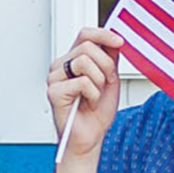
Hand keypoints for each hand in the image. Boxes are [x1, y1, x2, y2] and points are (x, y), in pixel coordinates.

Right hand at [49, 27, 123, 159]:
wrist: (90, 138)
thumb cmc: (97, 112)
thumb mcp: (110, 79)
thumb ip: (110, 58)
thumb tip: (114, 38)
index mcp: (73, 60)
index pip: (85, 34)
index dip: (103, 34)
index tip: (119, 41)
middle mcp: (61, 66)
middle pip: (87, 46)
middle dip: (106, 65)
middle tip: (106, 83)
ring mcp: (55, 78)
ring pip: (84, 62)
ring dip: (99, 81)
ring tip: (95, 95)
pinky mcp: (54, 91)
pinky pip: (82, 82)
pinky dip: (93, 95)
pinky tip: (88, 104)